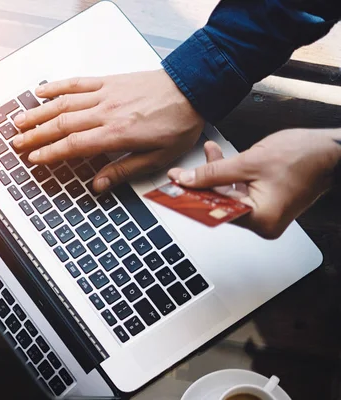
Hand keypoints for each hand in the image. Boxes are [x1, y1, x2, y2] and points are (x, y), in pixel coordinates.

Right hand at [12, 70, 204, 191]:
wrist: (193, 89)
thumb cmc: (179, 123)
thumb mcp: (158, 158)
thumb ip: (124, 171)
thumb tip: (99, 185)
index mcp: (116, 134)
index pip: (73, 145)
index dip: (50, 153)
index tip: (34, 159)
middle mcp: (106, 112)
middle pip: (61, 125)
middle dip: (35, 136)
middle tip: (16, 143)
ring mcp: (105, 94)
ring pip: (63, 104)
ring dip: (38, 113)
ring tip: (19, 121)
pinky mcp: (108, 81)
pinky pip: (77, 82)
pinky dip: (57, 86)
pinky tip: (41, 91)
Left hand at [168, 129, 340, 238]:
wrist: (333, 150)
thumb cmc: (303, 156)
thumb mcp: (249, 162)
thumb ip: (213, 173)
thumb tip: (186, 181)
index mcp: (260, 220)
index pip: (214, 211)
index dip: (190, 198)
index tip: (170, 192)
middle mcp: (263, 222)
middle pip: (219, 204)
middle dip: (200, 183)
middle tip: (178, 174)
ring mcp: (265, 213)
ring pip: (228, 194)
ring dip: (214, 174)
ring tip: (205, 154)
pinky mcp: (266, 202)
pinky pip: (240, 190)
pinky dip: (229, 174)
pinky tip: (218, 157)